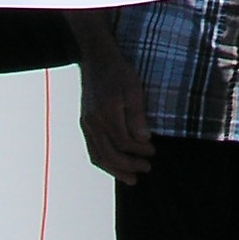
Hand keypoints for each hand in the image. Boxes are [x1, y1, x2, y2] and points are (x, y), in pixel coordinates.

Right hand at [76, 31, 154, 183]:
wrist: (97, 60)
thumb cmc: (119, 72)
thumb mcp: (134, 88)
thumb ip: (137, 115)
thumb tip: (144, 139)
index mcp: (106, 112)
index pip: (124, 142)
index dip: (140, 150)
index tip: (153, 151)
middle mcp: (93, 122)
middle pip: (110, 154)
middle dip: (129, 165)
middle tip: (147, 168)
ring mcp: (87, 125)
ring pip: (98, 156)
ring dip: (115, 170)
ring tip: (131, 178)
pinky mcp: (85, 125)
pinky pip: (92, 150)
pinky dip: (104, 162)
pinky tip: (115, 167)